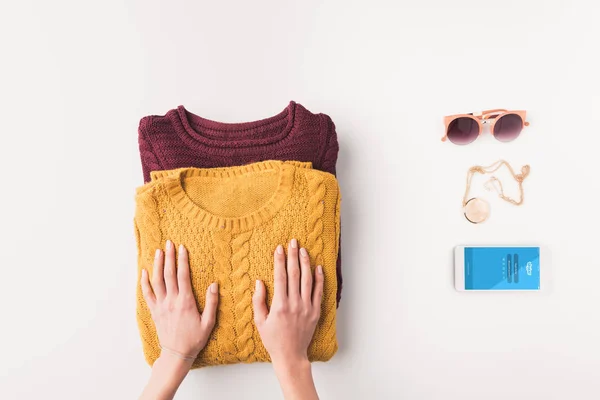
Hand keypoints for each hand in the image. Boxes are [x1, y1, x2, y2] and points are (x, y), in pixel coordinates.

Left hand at [141, 240, 217, 358]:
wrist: (177, 354)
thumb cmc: (194, 339)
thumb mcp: (209, 322)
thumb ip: (212, 303)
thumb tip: (214, 285)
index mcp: (186, 302)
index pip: (183, 276)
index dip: (182, 260)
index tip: (182, 248)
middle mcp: (171, 301)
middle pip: (168, 274)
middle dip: (169, 257)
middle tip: (169, 243)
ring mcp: (161, 306)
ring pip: (157, 281)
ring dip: (157, 265)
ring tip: (158, 251)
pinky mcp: (154, 311)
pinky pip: (147, 294)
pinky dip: (145, 282)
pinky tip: (144, 272)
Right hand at [253, 238, 322, 399]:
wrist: (290, 355)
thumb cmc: (273, 339)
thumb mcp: (260, 321)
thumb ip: (259, 300)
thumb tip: (259, 282)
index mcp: (280, 305)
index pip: (280, 277)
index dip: (279, 261)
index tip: (279, 248)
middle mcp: (295, 304)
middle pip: (295, 274)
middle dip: (293, 256)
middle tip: (293, 242)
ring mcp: (307, 308)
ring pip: (307, 280)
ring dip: (305, 263)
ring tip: (303, 250)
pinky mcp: (315, 312)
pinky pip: (318, 292)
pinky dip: (319, 279)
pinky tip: (318, 267)